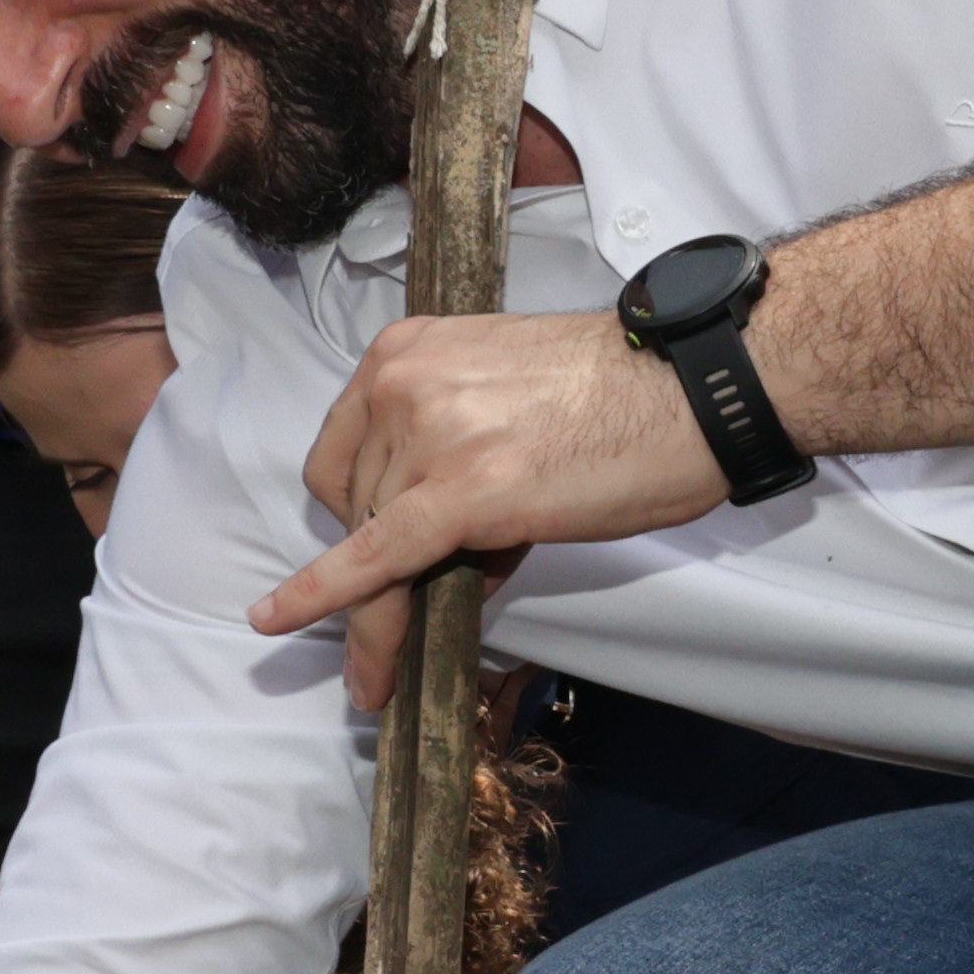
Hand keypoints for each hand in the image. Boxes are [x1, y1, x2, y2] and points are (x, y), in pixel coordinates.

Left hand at [262, 310, 728, 711]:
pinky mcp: (460, 492)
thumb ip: (450, 448)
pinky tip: (277, 621)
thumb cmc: (625, 394)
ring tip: (459, 603)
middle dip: (394, 550)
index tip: (381, 543)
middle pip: (353, 501)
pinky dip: (325, 597)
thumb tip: (435, 537)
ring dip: (401, 593)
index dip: (365, 507)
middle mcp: (402, 384)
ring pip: (371, 541)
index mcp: (406, 352)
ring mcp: (428, 435)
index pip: (346, 452)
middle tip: (456, 578)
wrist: (696, 390)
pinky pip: (376, 558)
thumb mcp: (506, 395)